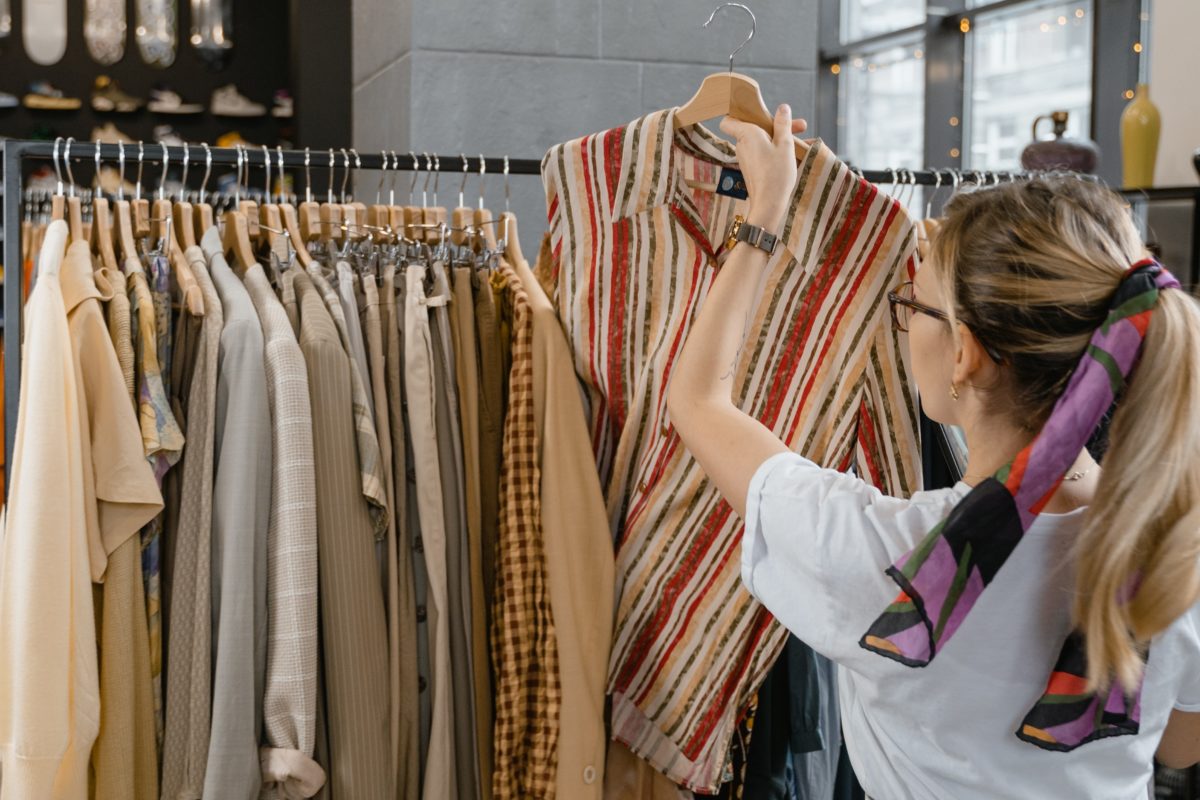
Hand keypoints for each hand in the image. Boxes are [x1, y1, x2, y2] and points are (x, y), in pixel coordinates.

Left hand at [719, 104, 806, 231]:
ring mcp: (745, 157)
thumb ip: (783, 125)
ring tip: (803, 142)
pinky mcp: (751, 168)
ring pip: (761, 140)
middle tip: (801, 127)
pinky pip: (762, 153)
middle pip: (755, 128)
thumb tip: (783, 108)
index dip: (739, 114)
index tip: (757, 112)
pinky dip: (776, 150)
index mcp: (747, 134)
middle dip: (777, 125)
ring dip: (780, 138)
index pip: (728, 120)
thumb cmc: (776, 174)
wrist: (768, 204)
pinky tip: (795, 154)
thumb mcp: (785, 145)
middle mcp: (742, 145)